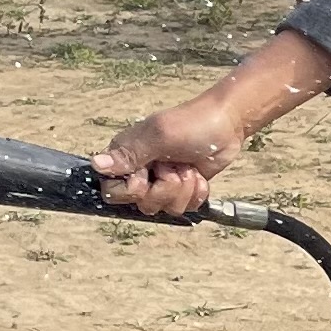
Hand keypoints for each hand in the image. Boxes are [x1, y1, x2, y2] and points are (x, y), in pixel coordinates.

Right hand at [91, 29, 330, 216]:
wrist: (234, 121)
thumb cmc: (199, 120)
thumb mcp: (163, 135)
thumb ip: (130, 152)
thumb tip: (97, 166)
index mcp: (125, 151)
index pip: (113, 188)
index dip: (134, 189)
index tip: (153, 174)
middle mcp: (140, 166)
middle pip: (139, 204)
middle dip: (165, 190)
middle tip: (181, 168)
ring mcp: (163, 177)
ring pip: (164, 208)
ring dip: (184, 192)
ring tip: (195, 169)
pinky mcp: (185, 185)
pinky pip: (185, 209)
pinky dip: (196, 198)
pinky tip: (204, 178)